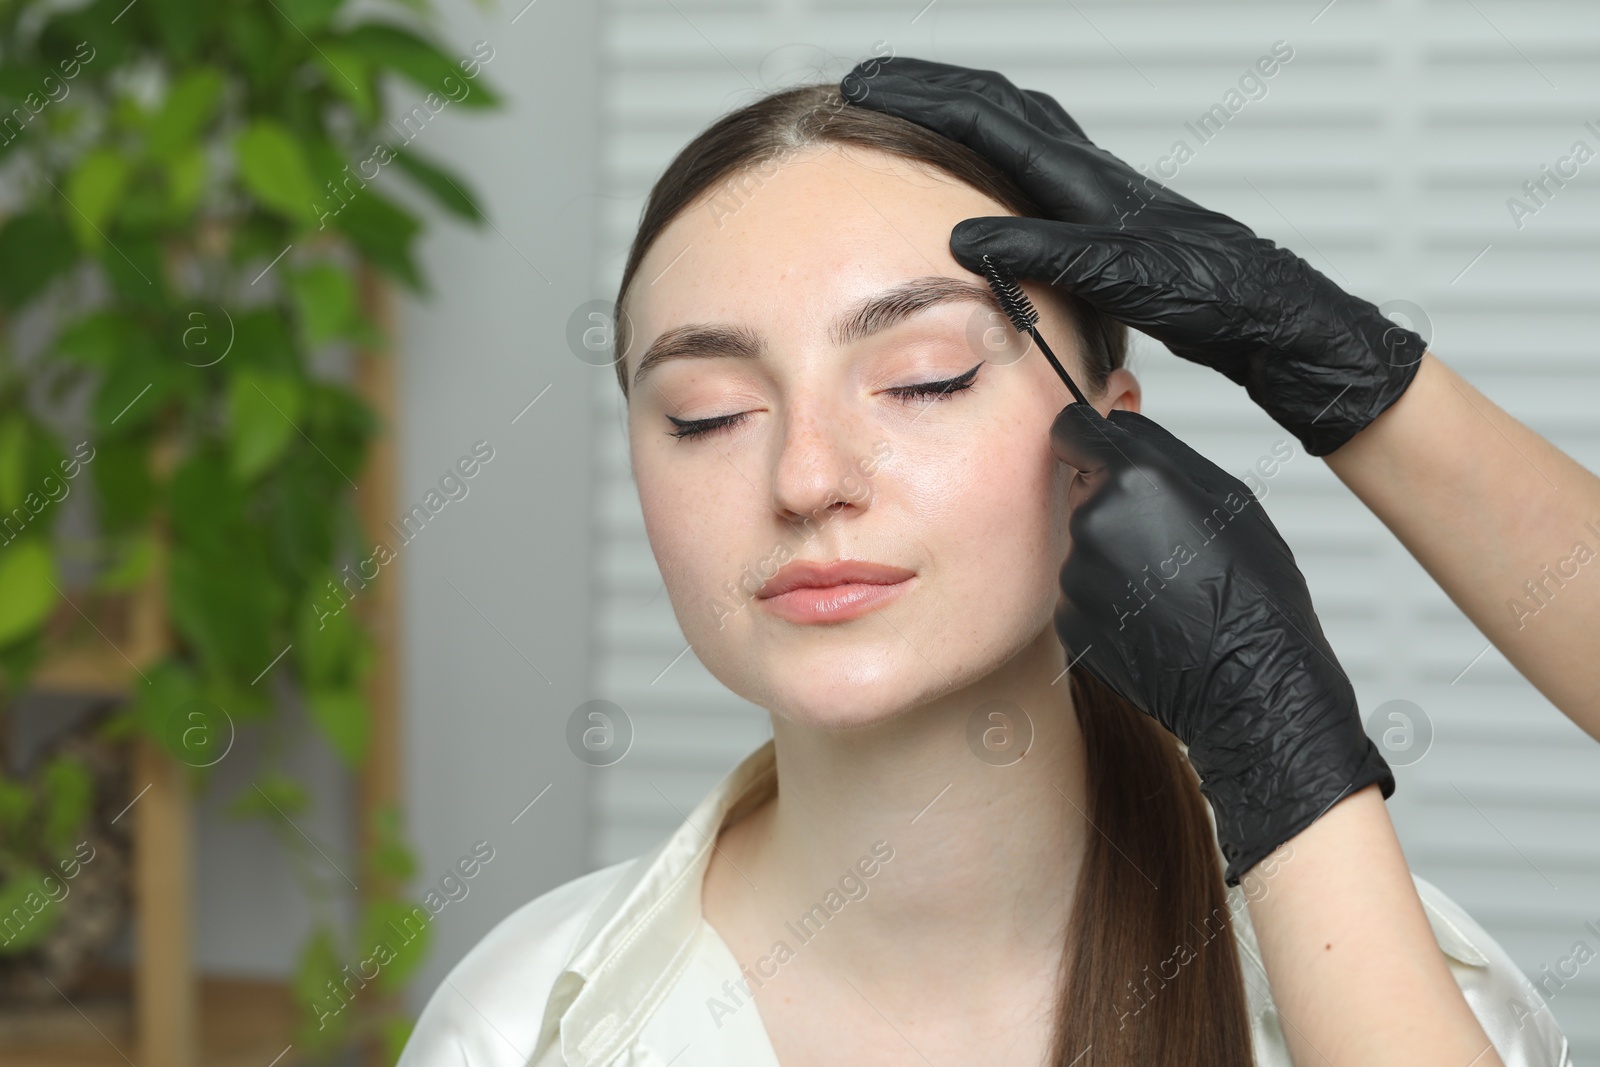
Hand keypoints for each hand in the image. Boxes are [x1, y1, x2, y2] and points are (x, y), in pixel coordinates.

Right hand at [840, 56, 1425, 456]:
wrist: (1270, 314)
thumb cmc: (1211, 295)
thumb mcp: (1121, 275)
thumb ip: (1043, 251)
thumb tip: (964, 235)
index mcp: (1083, 179)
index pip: (984, 118)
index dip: (918, 100)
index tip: (863, 87)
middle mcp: (1090, 172)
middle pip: (998, 104)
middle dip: (930, 90)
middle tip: (872, 85)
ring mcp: (1100, 191)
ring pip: (1021, 125)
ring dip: (965, 110)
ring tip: (919, 112)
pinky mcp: (1109, 217)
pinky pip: (1038, 162)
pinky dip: (998, 149)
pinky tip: (991, 179)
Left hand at [1046, 400, 1392, 884]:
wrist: (1249, 681)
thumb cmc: (1251, 590)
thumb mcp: (1226, 496)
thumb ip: (1159, 450)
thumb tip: (1116, 424)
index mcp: (1133, 478)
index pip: (1069, 429)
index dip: (1085, 438)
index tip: (1093, 450)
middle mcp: (1093, 522)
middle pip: (1081, 491)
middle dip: (1110, 504)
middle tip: (1163, 540)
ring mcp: (1077, 576)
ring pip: (1083, 545)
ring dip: (1112, 555)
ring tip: (1165, 585)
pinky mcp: (1070, 620)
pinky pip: (1081, 592)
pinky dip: (1106, 599)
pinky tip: (1150, 616)